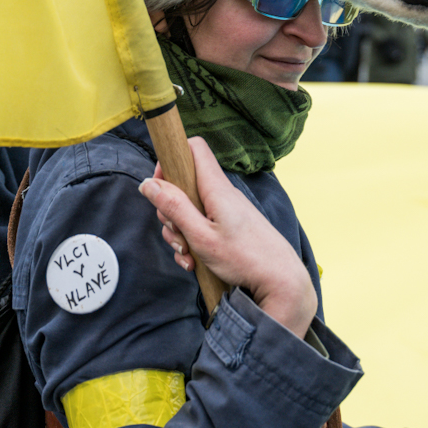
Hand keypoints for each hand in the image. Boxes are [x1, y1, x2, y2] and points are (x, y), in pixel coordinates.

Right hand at [139, 137, 317, 337]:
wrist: (280, 279)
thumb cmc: (244, 258)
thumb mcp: (200, 236)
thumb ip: (174, 208)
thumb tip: (147, 184)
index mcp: (216, 188)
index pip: (194, 148)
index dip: (172, 159)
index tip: (159, 186)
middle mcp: (222, 194)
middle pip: (185, 185)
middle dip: (170, 210)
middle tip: (176, 234)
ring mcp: (226, 210)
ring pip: (191, 210)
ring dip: (180, 232)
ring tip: (187, 255)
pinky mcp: (230, 225)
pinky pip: (203, 225)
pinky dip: (193, 242)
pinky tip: (194, 262)